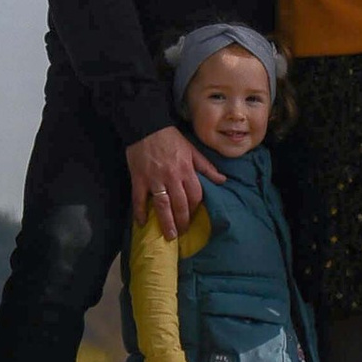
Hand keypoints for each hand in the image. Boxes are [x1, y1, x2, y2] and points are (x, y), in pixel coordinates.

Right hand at [128, 121, 218, 239]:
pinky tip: (142, 223)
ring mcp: (154, 179)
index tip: (193, 218)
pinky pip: (139, 199)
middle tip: (182, 233)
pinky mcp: (139, 178)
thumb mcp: (192, 150)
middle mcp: (172, 177)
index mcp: (186, 170)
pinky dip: (140, 212)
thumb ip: (206, 167)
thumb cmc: (171, 138)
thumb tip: (223, 180)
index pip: (195, 195)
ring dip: (166, 222)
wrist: (147, 125)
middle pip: (180, 204)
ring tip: (169, 236)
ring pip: (162, 205)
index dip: (195, 209)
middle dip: (182, 221)